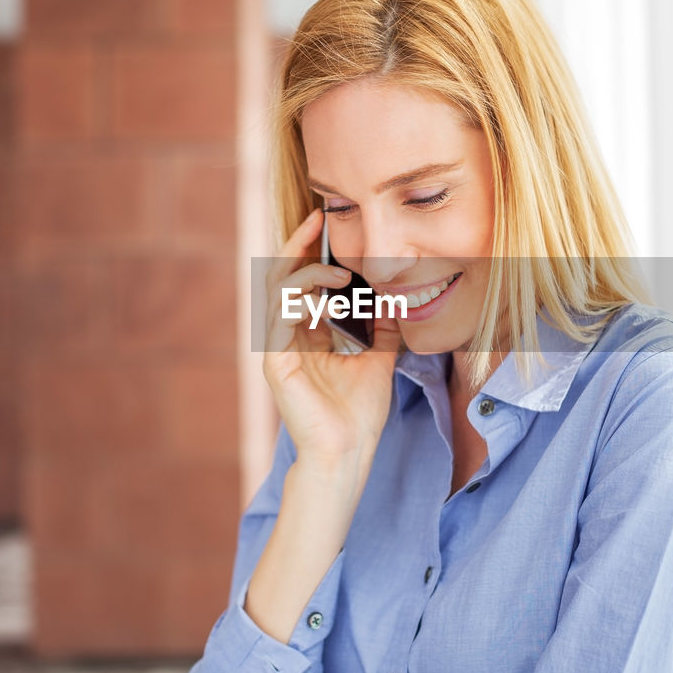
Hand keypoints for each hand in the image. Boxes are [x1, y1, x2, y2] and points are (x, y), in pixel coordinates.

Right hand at [263, 209, 402, 486]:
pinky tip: (327, 297)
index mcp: (305, 334)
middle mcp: (286, 337)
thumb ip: (382, 326)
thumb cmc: (359, 412)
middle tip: (318, 219)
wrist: (349, 453)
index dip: (308, 250)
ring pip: (277, 291)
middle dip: (297, 244)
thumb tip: (396, 295)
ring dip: (306, 274)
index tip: (326, 223)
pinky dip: (301, 300)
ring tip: (339, 274)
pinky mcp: (275, 364)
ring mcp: (277, 350)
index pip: (300, 281)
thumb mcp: (379, 357)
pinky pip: (280, 319)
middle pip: (280, 277)